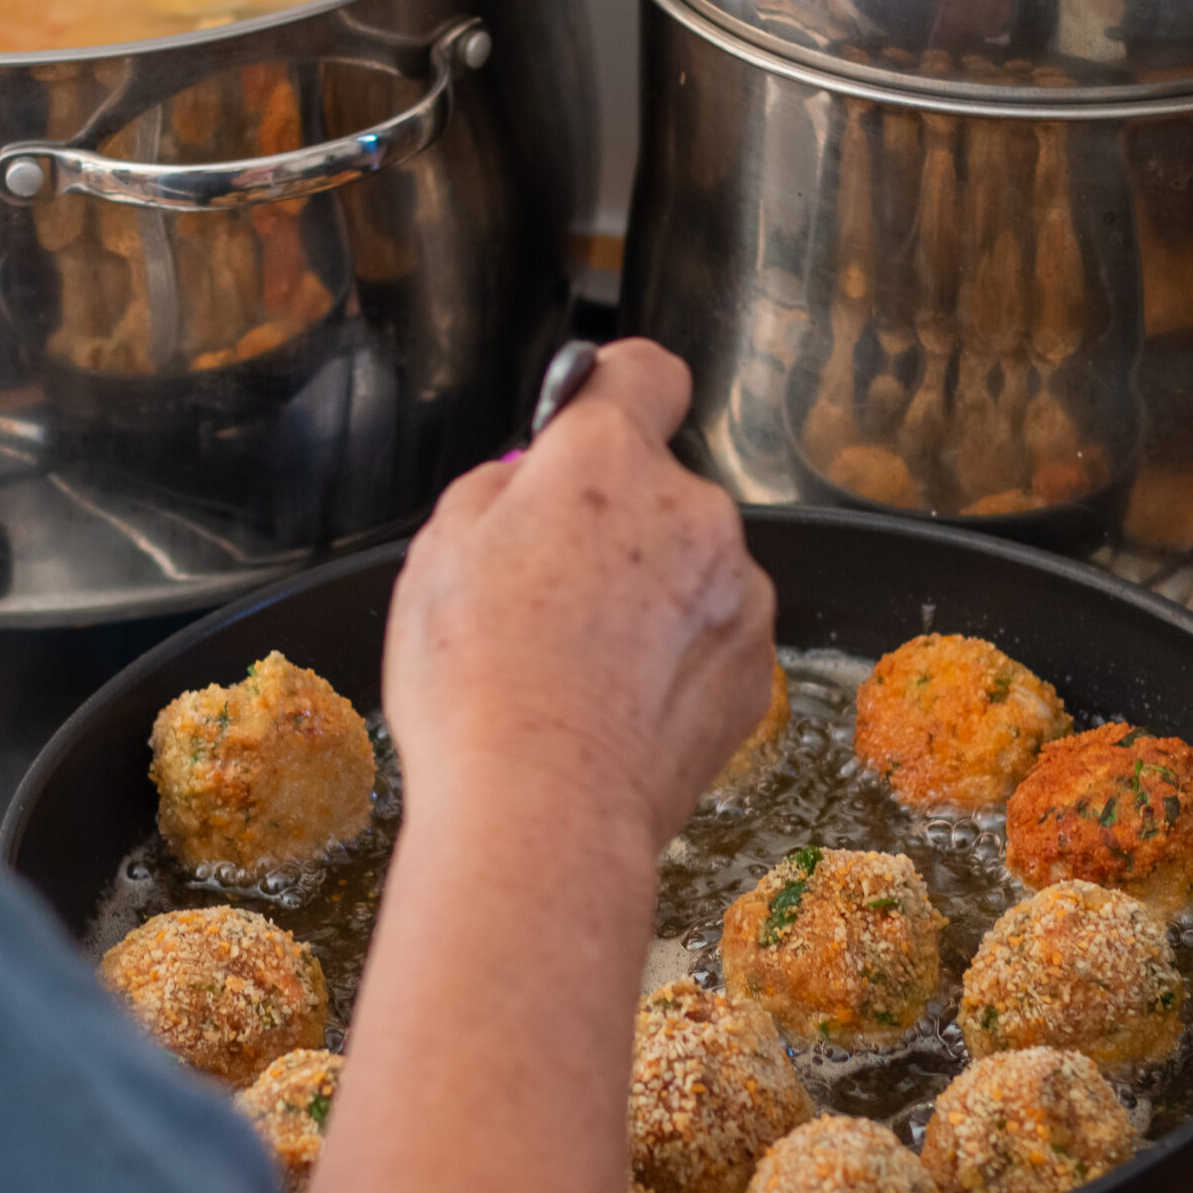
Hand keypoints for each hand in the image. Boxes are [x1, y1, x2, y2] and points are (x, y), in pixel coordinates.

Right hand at [382, 339, 776, 857]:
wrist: (542, 819)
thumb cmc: (477, 690)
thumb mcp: (437, 555)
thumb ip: (498, 490)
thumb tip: (530, 480)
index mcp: (606, 464)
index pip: (644, 373)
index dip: (614, 392)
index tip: (593, 419)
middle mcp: (692, 511)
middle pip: (658, 489)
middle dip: (613, 524)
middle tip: (546, 595)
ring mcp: (736, 593)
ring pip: (690, 568)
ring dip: (651, 596)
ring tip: (579, 668)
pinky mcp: (754, 670)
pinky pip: (712, 638)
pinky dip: (675, 661)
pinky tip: (616, 708)